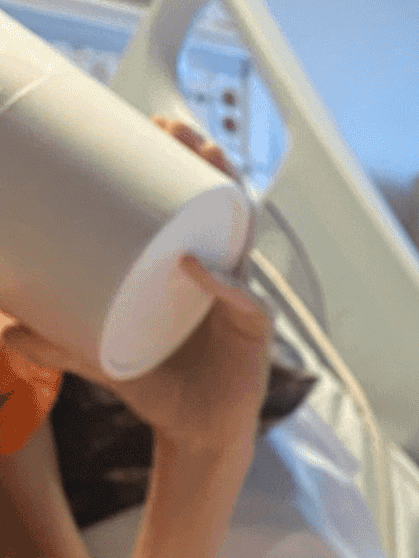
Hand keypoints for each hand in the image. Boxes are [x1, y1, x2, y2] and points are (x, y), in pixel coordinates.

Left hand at [4, 116, 271, 453]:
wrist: (194, 433)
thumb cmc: (157, 384)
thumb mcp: (101, 353)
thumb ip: (58, 342)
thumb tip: (4, 330)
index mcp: (193, 266)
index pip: (191, 202)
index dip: (177, 161)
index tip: (152, 123)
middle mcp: (224, 272)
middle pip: (221, 203)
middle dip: (205, 159)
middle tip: (174, 125)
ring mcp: (243, 298)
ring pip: (241, 236)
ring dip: (227, 196)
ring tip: (205, 162)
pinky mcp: (255, 332)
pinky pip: (243, 301)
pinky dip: (221, 284)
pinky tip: (197, 267)